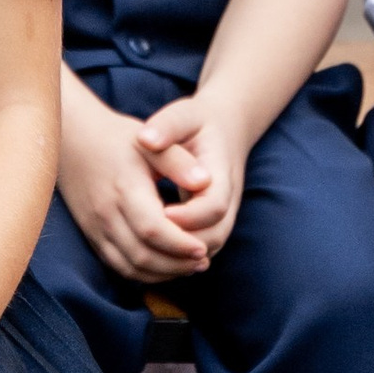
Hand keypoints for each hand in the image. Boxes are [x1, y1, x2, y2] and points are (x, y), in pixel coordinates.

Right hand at [58, 87, 192, 281]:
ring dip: (162, 274)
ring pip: (130, 266)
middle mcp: (106, 213)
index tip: (204, 248)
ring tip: (190, 266)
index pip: (153, 230)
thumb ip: (179, 162)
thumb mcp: (151, 143)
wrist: (73, 139)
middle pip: (142, 255)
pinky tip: (165, 267)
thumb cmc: (117, 139)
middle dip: (177, 265)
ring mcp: (96, 227)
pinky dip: (143, 274)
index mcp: (125, 189)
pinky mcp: (92, 234)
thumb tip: (205, 182)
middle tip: (203, 261)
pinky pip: (117, 265)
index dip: (180, 244)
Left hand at [137, 93, 244, 264]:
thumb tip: (145, 139)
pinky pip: (200, 250)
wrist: (222, 130)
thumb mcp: (183, 116)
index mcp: (222, 174)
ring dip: (179, 255)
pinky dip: (178, 256)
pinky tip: (148, 250)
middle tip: (147, 240)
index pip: (214, 207)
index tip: (161, 213)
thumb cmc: (197, 123)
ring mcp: (223, 216)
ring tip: (144, 248)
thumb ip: (167, 126)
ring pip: (208, 249)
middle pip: (214, 237)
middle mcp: (228, 200)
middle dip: (182, 245)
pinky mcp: (213, 224)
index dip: (189, 216)